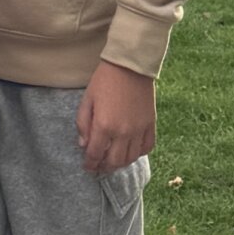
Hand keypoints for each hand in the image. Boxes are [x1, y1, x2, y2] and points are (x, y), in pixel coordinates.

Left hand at [76, 61, 156, 175]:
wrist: (130, 67)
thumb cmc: (104, 81)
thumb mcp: (87, 100)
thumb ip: (83, 124)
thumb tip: (83, 145)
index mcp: (104, 126)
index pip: (95, 154)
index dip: (90, 164)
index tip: (87, 167)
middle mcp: (123, 132)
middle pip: (114, 161)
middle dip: (104, 167)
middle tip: (99, 167)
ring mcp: (139, 130)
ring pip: (131, 158)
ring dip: (121, 163)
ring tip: (113, 161)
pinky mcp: (151, 124)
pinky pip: (147, 147)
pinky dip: (138, 153)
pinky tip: (131, 151)